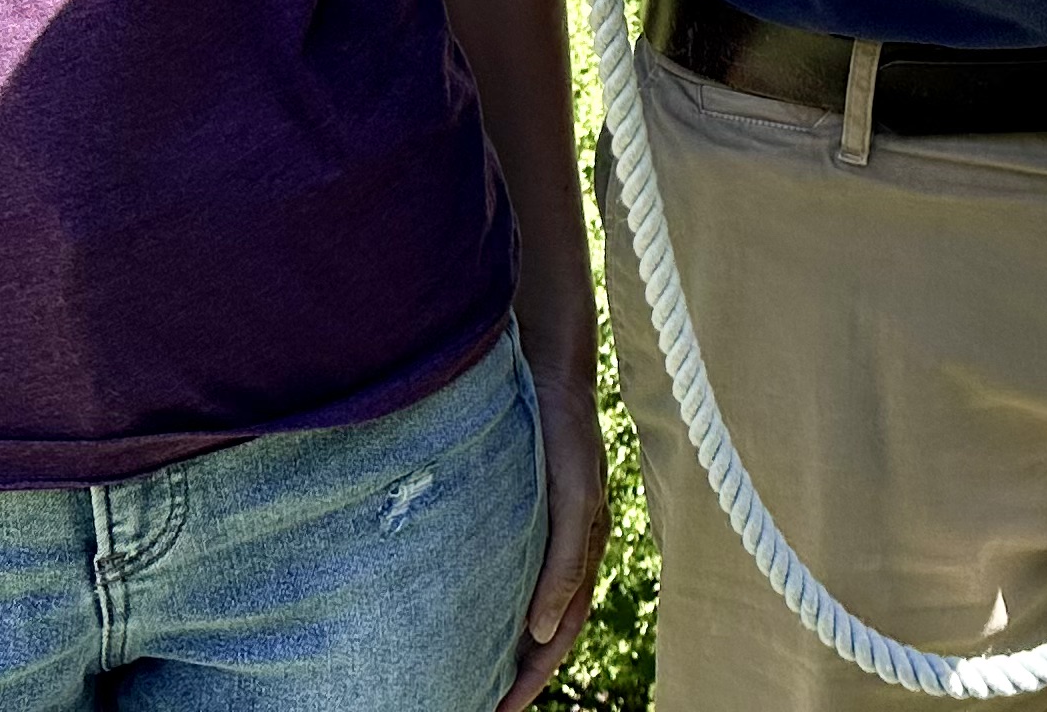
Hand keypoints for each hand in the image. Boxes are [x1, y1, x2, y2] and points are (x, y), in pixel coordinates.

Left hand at [501, 364, 609, 711]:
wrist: (546, 369)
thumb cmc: (565, 431)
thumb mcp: (573, 496)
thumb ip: (565, 563)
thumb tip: (540, 633)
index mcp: (582, 553)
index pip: (559, 633)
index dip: (535, 675)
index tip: (503, 710)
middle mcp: (563, 548)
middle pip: (542, 627)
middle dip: (518, 670)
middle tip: (481, 704)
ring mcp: (541, 529)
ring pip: (524, 601)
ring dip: (504, 640)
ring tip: (470, 671)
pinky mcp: (518, 509)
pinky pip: (508, 569)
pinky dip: (493, 599)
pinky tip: (464, 608)